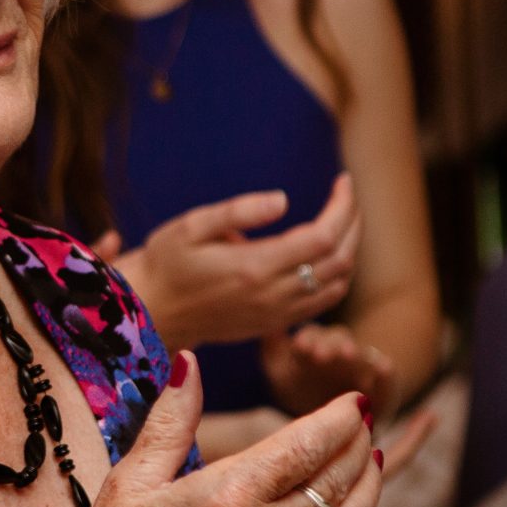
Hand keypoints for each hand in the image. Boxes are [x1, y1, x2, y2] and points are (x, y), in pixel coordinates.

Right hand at [2, 352, 380, 506]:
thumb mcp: (129, 481)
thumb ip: (169, 419)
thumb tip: (190, 362)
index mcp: (232, 493)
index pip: (312, 441)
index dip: (341, 415)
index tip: (352, 400)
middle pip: (341, 476)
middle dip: (358, 441)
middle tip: (361, 423)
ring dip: (369, 486)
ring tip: (369, 463)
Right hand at [113, 174, 359, 351]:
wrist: (153, 313)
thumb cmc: (167, 263)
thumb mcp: (191, 227)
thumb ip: (237, 212)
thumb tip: (283, 200)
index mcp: (254, 266)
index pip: (322, 237)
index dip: (342, 207)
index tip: (343, 181)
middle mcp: (272, 295)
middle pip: (339, 260)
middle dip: (352, 223)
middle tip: (347, 196)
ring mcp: (276, 314)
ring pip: (338, 284)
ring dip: (349, 250)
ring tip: (343, 220)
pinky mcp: (274, 324)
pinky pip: (323, 302)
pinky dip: (338, 275)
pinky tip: (328, 252)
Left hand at [259, 324, 395, 416]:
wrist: (334, 423)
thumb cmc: (302, 392)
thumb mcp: (280, 374)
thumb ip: (271, 351)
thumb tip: (265, 326)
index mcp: (313, 344)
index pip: (310, 336)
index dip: (305, 341)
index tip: (299, 347)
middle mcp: (340, 349)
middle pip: (336, 339)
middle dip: (329, 345)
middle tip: (321, 354)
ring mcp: (364, 364)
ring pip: (361, 354)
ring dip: (355, 353)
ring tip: (349, 354)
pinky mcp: (384, 383)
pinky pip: (387, 374)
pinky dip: (385, 370)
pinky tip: (383, 367)